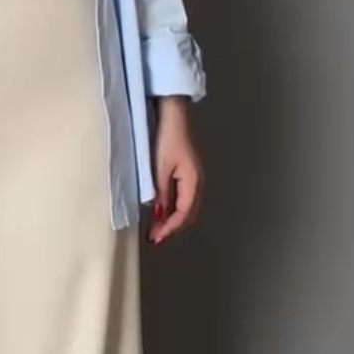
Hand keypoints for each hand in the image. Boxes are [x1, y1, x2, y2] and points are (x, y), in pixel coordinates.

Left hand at [147, 99, 203, 245]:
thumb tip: (159, 215)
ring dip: (173, 220)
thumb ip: (160, 193)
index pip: (183, 214)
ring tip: (157, 229)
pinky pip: (183, 197)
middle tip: (156, 238)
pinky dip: (173, 208)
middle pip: (188, 214)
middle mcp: (198, 182)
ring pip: (187, 207)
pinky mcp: (188, 172)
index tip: (156, 238)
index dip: (170, 229)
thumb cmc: (167, 137)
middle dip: (173, 228)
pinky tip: (161, 211)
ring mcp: (194, 177)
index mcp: (193, 182)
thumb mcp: (159, 168)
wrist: (173, 115)